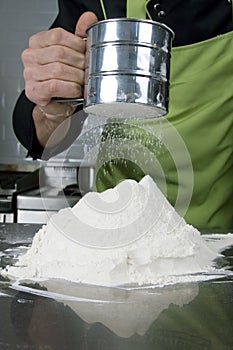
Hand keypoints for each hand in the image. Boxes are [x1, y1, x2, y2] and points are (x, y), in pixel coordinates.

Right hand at [24, 12, 97, 146]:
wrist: (58, 105)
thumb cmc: (64, 80)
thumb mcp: (72, 55)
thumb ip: (79, 36)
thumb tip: (88, 18)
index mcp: (37, 43)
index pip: (58, 36)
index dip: (77, 45)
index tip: (86, 54)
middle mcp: (30, 57)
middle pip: (60, 53)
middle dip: (80, 63)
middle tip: (88, 71)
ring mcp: (30, 74)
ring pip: (58, 70)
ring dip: (77, 77)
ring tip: (83, 82)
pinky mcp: (34, 91)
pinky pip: (55, 86)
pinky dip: (70, 88)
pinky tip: (76, 90)